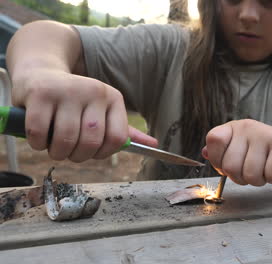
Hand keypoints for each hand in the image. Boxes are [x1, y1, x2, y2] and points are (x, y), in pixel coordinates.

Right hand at [12, 68, 156, 161]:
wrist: (40, 72)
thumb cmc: (75, 101)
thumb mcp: (102, 111)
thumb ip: (124, 130)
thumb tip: (153, 144)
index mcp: (113, 98)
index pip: (118, 139)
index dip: (103, 154)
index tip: (92, 152)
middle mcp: (94, 91)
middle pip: (91, 142)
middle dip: (78, 156)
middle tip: (68, 152)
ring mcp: (67, 90)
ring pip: (66, 140)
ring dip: (57, 153)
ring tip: (54, 146)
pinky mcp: (40, 93)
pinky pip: (38, 133)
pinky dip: (37, 143)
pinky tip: (39, 137)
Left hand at [202, 119, 271, 185]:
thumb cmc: (264, 152)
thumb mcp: (240, 148)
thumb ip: (221, 152)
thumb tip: (204, 154)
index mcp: (234, 127)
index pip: (213, 140)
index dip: (217, 160)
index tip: (228, 165)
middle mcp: (248, 127)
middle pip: (230, 165)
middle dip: (240, 178)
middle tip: (250, 171)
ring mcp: (266, 135)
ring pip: (250, 174)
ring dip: (258, 180)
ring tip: (264, 170)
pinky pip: (271, 175)